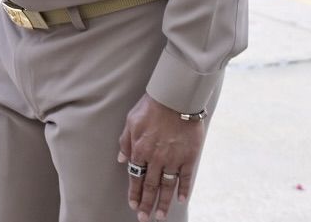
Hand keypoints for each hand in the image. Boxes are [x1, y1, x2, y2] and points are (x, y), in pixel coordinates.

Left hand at [118, 94, 205, 221]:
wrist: (175, 99)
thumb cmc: (150, 108)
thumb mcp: (130, 122)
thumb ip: (125, 142)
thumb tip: (121, 160)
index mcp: (139, 150)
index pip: (135, 176)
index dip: (134, 192)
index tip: (133, 205)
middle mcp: (156, 158)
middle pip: (150, 185)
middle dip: (146, 203)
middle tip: (144, 218)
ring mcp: (173, 159)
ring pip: (167, 186)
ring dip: (163, 202)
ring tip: (160, 215)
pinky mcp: (189, 157)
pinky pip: (186, 178)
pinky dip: (183, 190)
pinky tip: (180, 200)